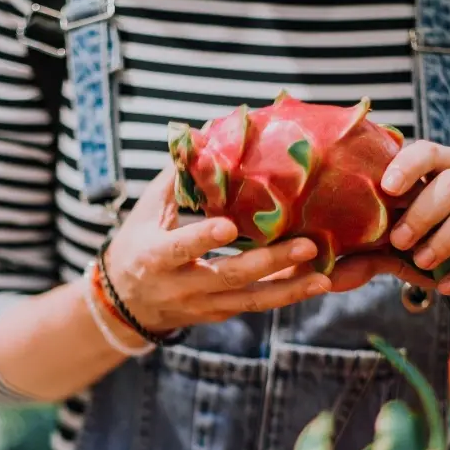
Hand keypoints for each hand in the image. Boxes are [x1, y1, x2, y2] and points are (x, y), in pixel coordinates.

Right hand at [103, 168, 332, 331]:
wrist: (127, 305)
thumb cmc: (138, 245)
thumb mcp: (147, 212)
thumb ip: (176, 178)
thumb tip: (202, 135)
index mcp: (155, 257)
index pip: (180, 248)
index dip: (203, 239)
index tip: (230, 226)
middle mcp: (181, 286)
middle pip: (229, 277)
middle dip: (269, 263)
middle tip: (308, 246)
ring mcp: (203, 305)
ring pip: (249, 300)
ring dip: (289, 290)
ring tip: (323, 278)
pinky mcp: (220, 314)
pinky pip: (256, 305)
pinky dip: (286, 295)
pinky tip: (316, 284)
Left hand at [380, 141, 449, 294]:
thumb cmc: (431, 242)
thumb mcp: (400, 245)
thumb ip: (371, 253)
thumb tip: (332, 278)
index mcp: (445, 165)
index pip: (429, 151)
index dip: (408, 165)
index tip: (387, 188)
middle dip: (423, 213)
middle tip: (400, 241)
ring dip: (448, 238)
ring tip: (423, 262)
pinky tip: (448, 286)